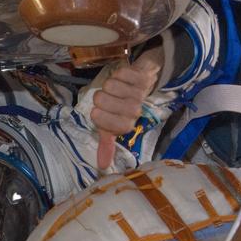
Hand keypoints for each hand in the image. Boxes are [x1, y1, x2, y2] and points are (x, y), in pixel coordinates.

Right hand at [90, 44, 162, 169]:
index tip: (100, 111)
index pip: (99, 119)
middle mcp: (134, 111)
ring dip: (110, 84)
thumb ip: (106, 144)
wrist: (144, 85)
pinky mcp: (143, 78)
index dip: (96, 113)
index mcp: (125, 125)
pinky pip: (120, 73)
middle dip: (101, 96)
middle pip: (100, 99)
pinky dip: (119, 74)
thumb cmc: (124, 106)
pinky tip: (126, 79)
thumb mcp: (113, 126)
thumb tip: (101, 166)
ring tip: (118, 88)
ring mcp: (139, 94)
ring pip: (108, 84)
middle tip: (111, 98)